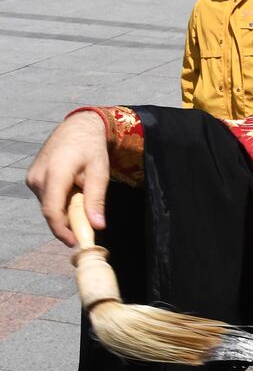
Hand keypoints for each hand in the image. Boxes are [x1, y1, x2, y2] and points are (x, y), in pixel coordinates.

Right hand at [25, 111, 111, 245]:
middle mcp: (38, 177)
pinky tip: (74, 188)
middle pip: (52, 211)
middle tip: (90, 221)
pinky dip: (62, 201)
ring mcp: (32, 178)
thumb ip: (96, 200)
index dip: (62, 230)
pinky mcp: (33, 179)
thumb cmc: (91, 148)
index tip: (75, 242)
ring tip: (83, 192)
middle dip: (70, 221)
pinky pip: (48, 199)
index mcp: (54, 174)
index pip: (53, 211)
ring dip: (67, 209)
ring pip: (50, 206)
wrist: (77, 128)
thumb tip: (98, 226)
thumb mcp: (100, 173)